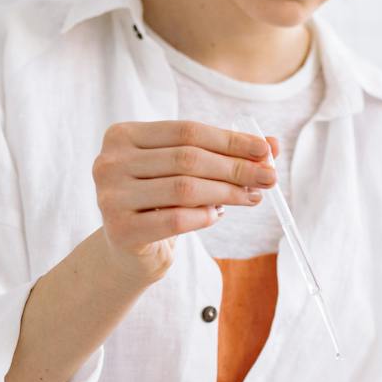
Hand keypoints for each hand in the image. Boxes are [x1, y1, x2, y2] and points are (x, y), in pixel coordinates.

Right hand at [91, 120, 278, 286]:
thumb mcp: (186, 171)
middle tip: (269, 177)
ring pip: (185, 188)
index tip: (265, 150)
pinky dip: (204, 216)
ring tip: (253, 197)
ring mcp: (111, 196)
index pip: (187, 131)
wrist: (128, 249)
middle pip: (187, 158)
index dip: (229, 140)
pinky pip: (176, 219)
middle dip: (235, 167)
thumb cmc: (160, 202)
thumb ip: (222, 153)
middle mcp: (109, 162)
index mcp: (122, 135)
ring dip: (227, 192)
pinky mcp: (120, 230)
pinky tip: (218, 215)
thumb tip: (272, 144)